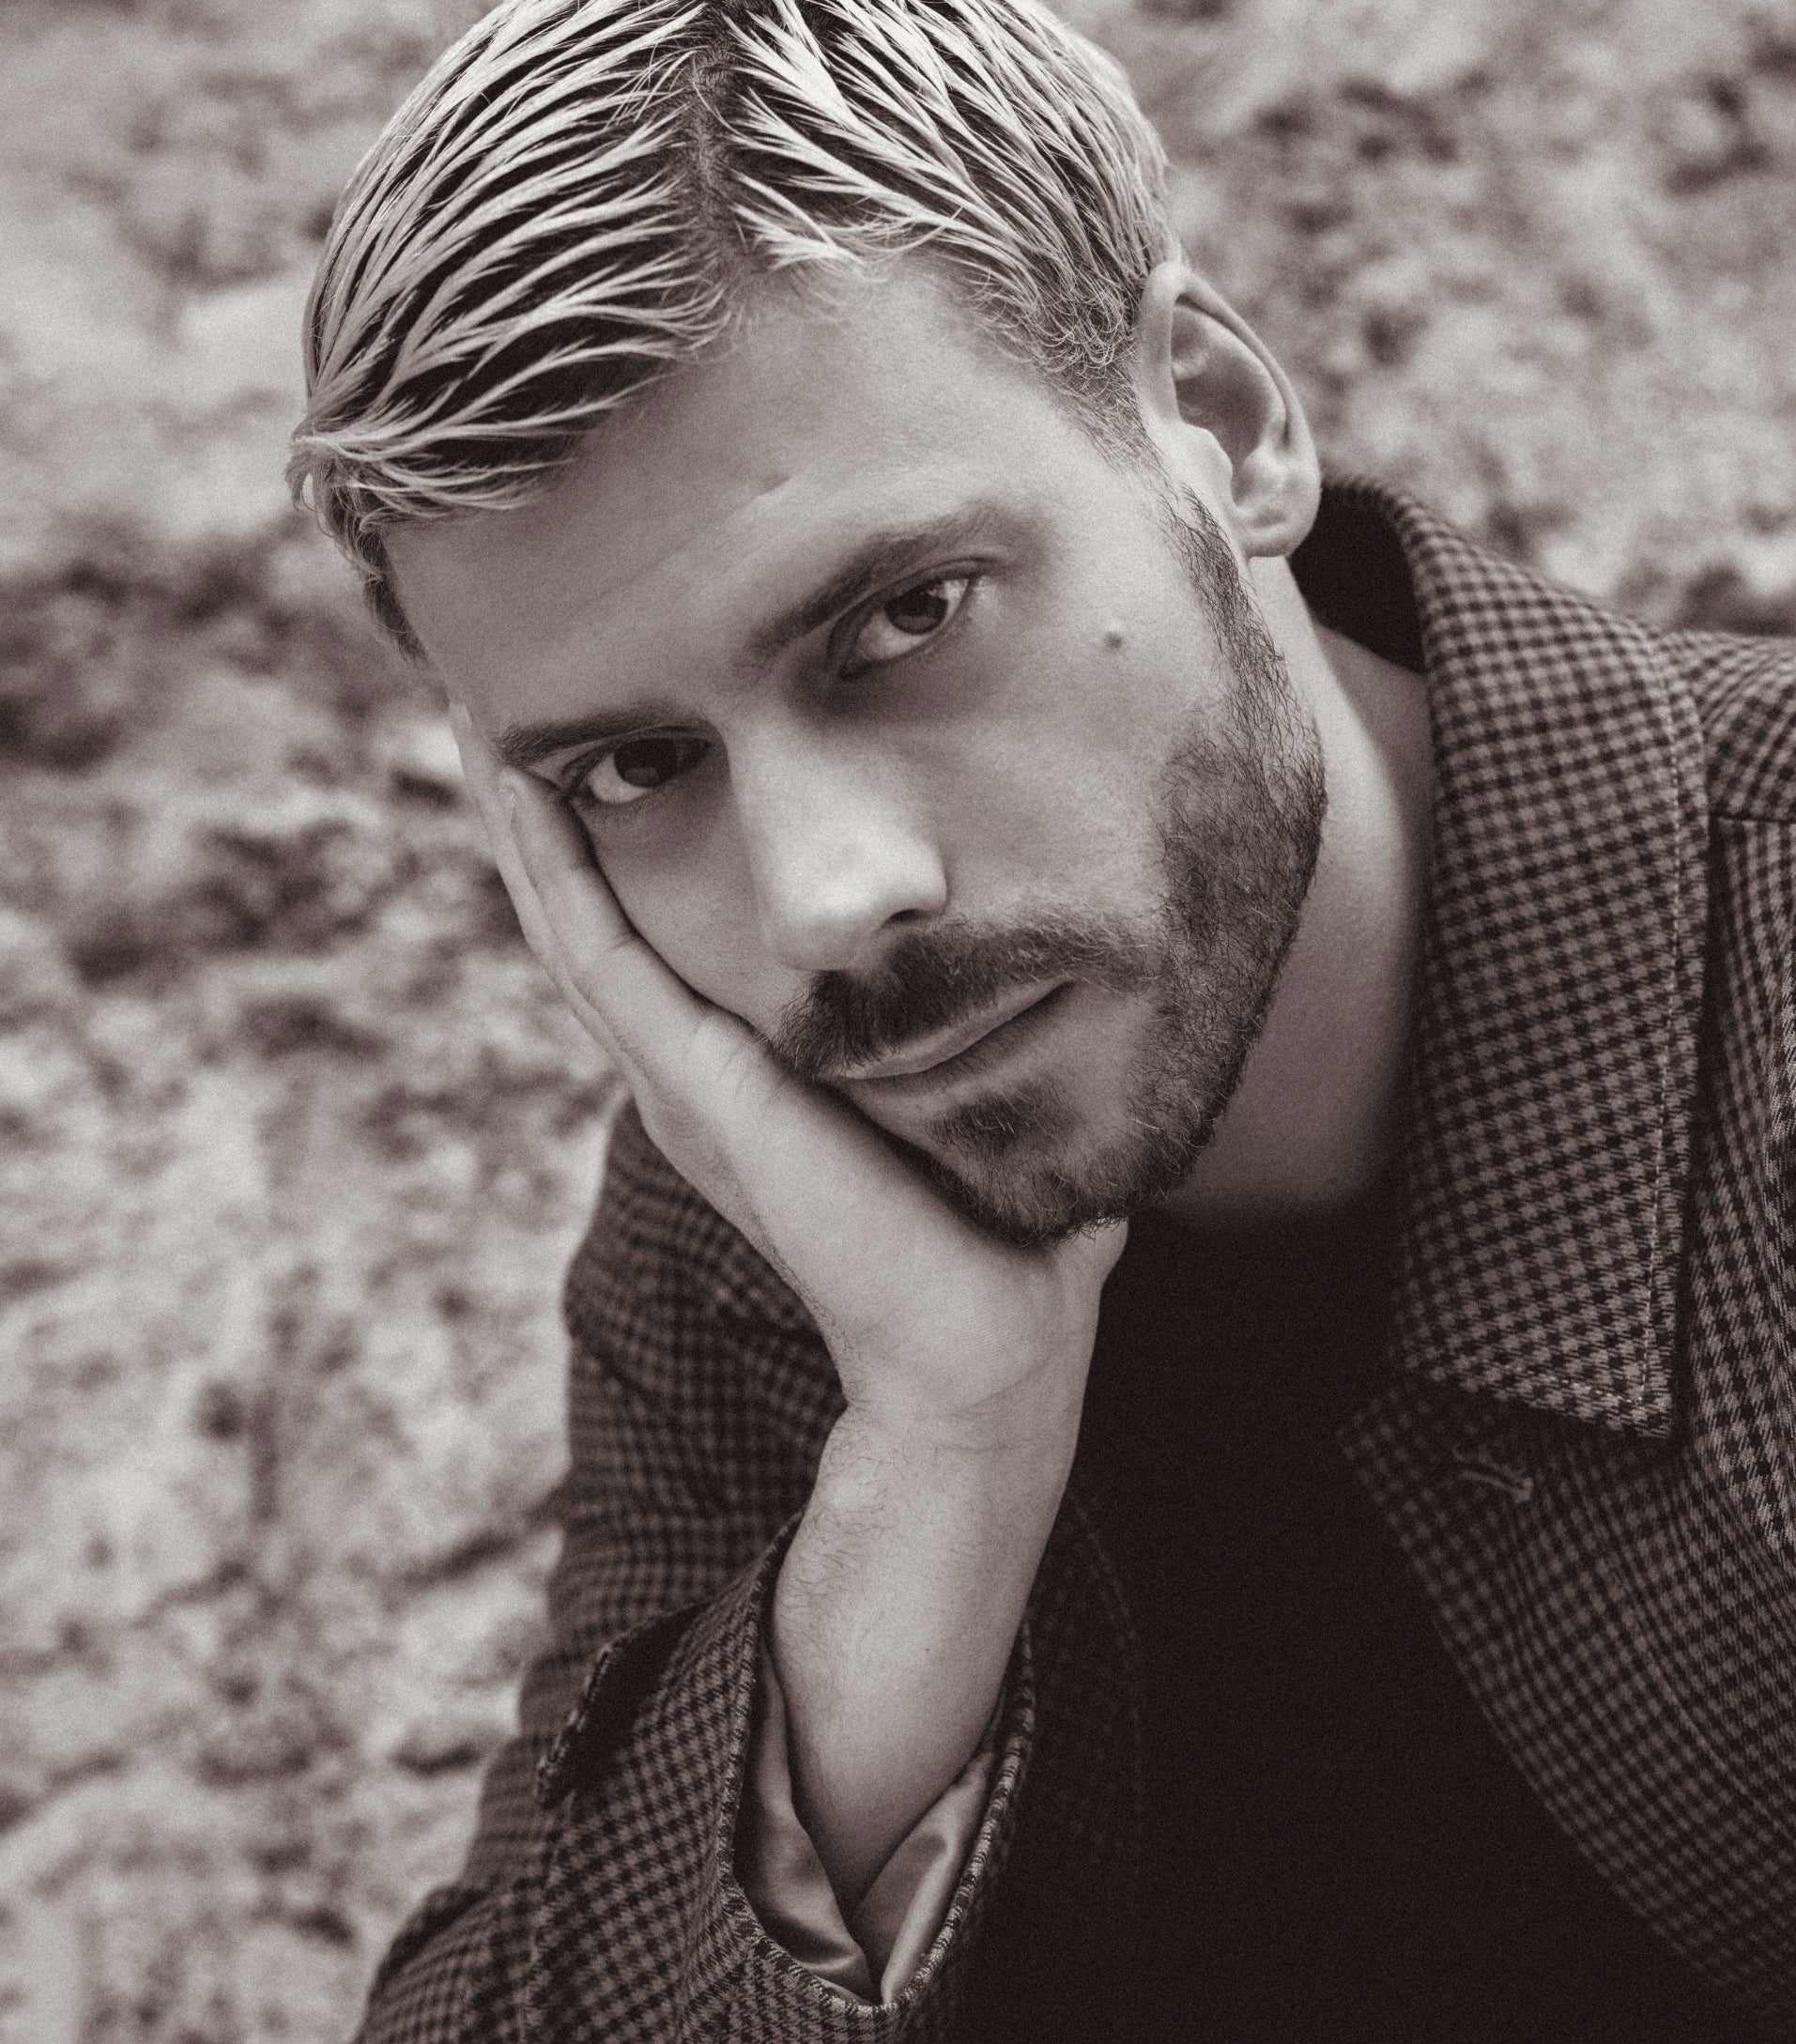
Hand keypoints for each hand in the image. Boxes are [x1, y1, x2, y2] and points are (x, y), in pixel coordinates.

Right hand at [449, 705, 1122, 1455]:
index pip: (652, 937)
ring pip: (571, 926)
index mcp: (744, 1071)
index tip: (597, 737)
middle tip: (489, 696)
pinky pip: (602, 959)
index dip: (607, 847)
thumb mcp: (972, 1092)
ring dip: (522, 825)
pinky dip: (555, 874)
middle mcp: (692, 1069)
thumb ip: (992, 1027)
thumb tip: (1073, 949)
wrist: (978, 1347)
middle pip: (584, 919)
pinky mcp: (700, 1089)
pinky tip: (524, 791)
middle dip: (538, 815)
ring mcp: (683, 1080)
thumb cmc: (996, 1231)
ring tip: (473, 716)